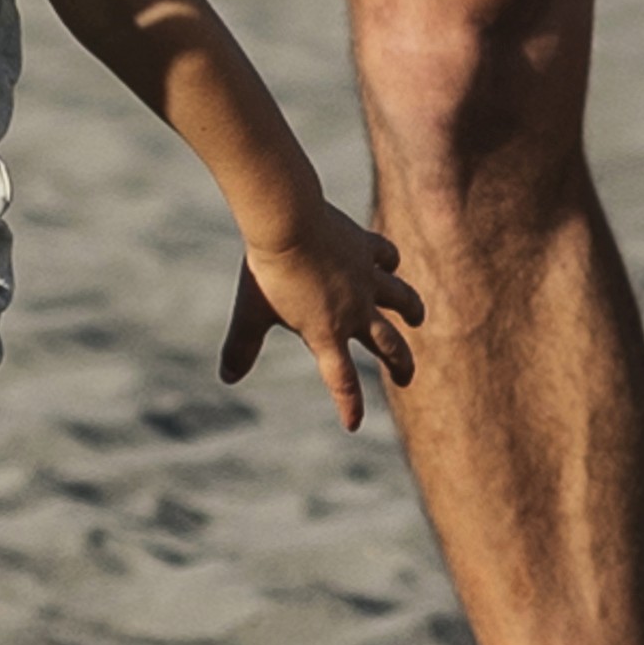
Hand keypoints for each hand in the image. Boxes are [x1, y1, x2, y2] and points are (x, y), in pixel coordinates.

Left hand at [223, 198, 425, 425]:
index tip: (353, 423)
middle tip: (406, 377)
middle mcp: (355, 310)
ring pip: (401, 299)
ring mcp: (366, 278)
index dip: (348, 404)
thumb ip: (242, 346)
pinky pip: (386, 256)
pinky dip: (390, 261)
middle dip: (401, 365)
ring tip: (416, 318)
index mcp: (327, 332)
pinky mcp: (366, 248)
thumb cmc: (268, 269)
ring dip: (411, 310)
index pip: (342, 380)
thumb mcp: (252, 311)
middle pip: (388, 345)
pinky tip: (389, 262)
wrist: (287, 220)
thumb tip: (227, 377)